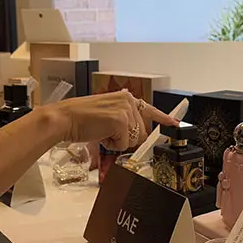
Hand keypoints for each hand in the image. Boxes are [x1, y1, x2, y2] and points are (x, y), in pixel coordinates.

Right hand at [48, 90, 178, 151]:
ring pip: (134, 139)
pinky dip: (112, 145)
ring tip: (102, 132)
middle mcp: (128, 101)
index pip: (150, 110)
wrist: (65, 118)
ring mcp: (126, 110)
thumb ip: (124, 120)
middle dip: (128, 138)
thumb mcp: (107, 114)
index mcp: (125, 98)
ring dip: (118, 141)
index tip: (177, 124)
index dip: (164, 119)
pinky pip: (124, 144)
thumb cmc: (81, 119)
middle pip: (142, 132)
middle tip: (108, 133)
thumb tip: (139, 136)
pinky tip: (100, 135)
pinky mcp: (121, 121)